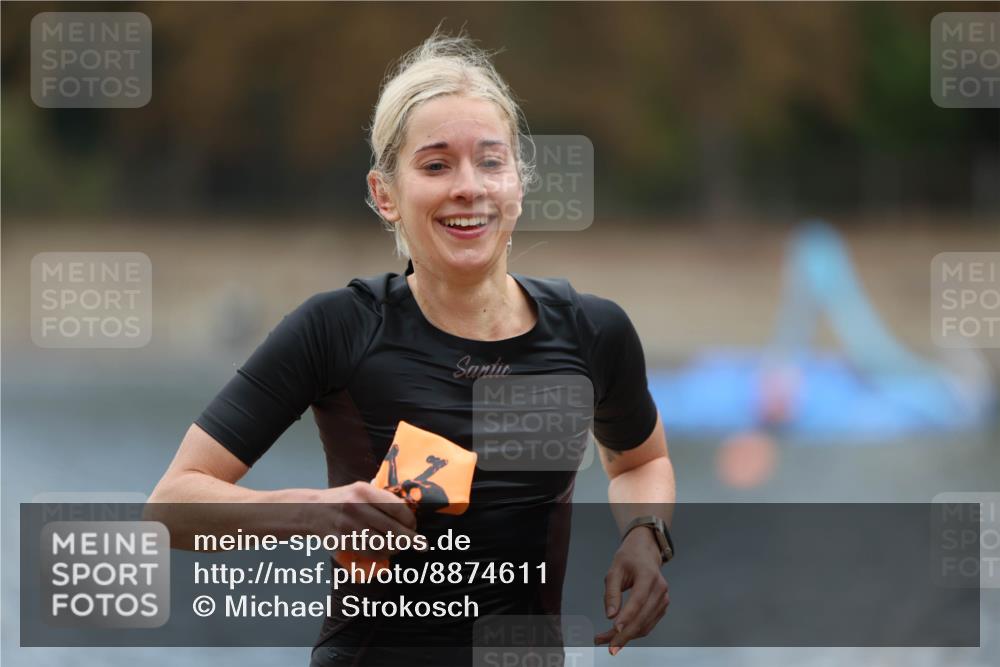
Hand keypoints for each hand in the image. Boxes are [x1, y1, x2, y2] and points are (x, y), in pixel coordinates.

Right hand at [310, 481, 421, 559]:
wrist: (310, 510)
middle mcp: (356, 507)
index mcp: (364, 490)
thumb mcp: (360, 489)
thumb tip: (409, 512)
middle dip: (410, 539)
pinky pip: (369, 553)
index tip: (414, 526)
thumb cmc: (343, 499)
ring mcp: (348, 526)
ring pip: (382, 545)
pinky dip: (381, 555)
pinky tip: (384, 552)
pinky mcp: (343, 542)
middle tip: (420, 544)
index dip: (410, 520)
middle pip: (393, 529)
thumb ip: (381, 498)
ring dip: (395, 549)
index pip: (396, 507)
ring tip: (399, 547)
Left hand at [593, 526, 669, 655]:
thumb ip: (611, 592)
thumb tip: (610, 615)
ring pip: (645, 625)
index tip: (614, 629)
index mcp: (649, 576)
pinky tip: (619, 634)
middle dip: (624, 633)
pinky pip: (648, 624)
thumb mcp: (614, 570)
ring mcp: (663, 599)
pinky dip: (634, 632)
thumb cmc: (629, 558)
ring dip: (626, 636)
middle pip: (642, 617)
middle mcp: (660, 589)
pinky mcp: (662, 607)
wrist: (646, 552)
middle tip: (606, 643)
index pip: (639, 600)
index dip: (627, 616)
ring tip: (606, 639)